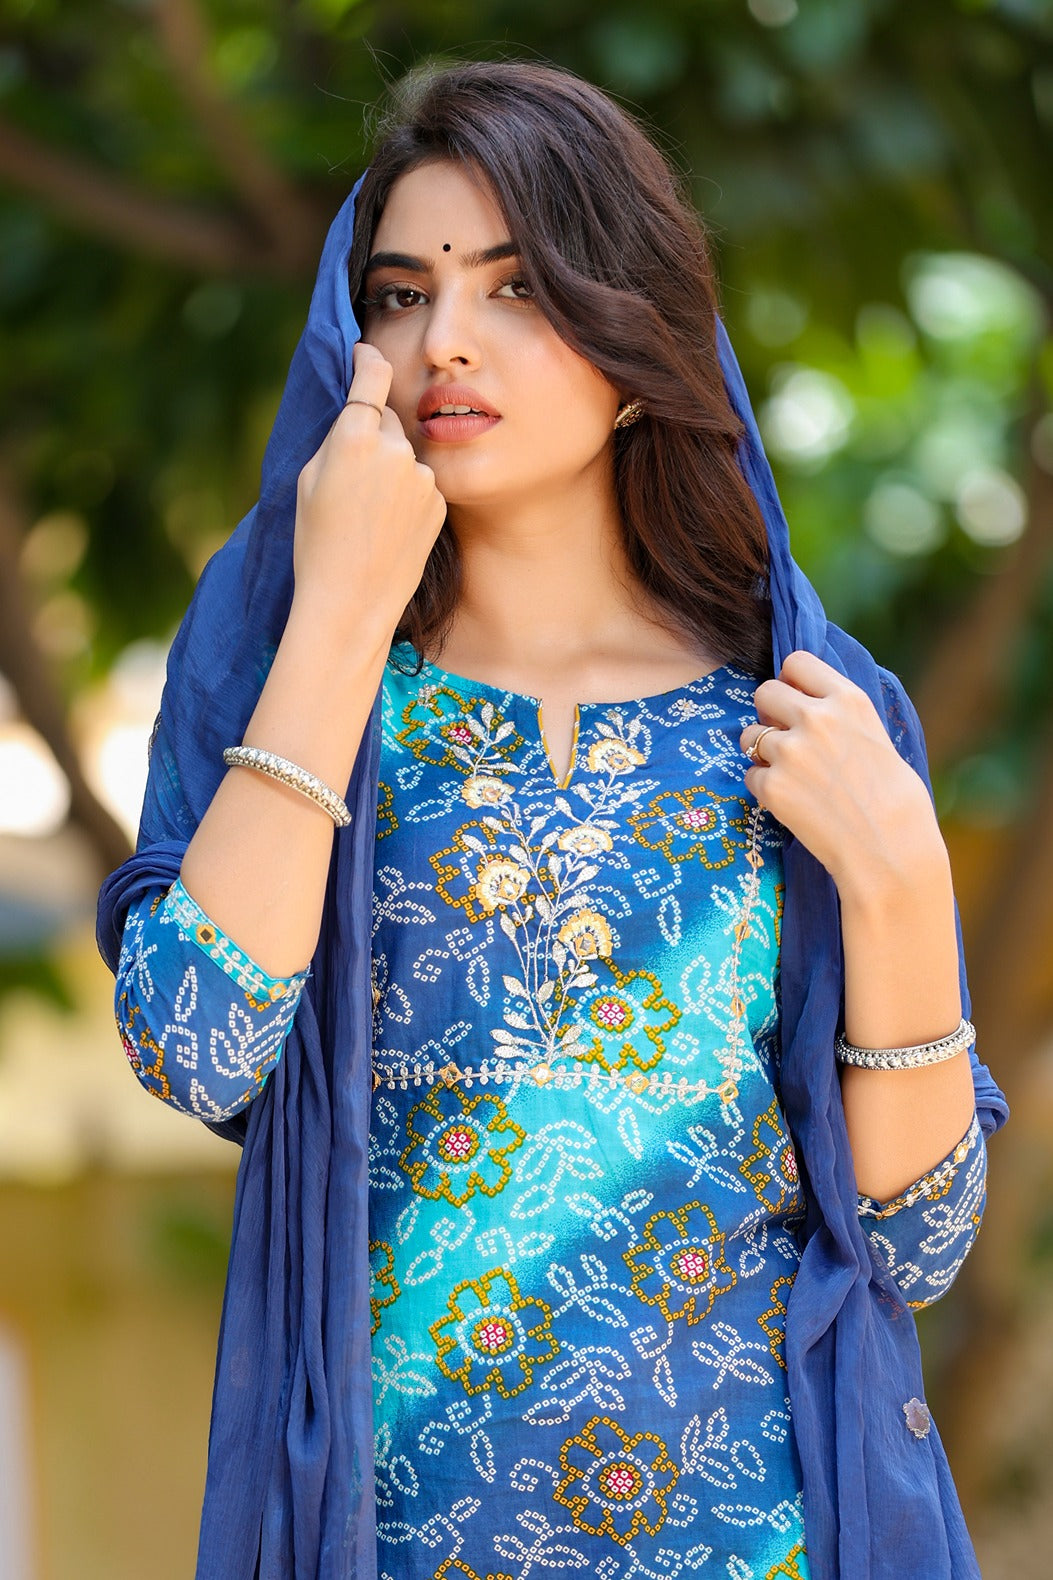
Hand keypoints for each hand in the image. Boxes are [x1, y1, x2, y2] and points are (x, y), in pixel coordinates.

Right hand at [292, 341, 446, 638]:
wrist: (351, 601)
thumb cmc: (317, 542)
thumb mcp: (308, 478)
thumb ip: (337, 435)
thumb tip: (357, 409)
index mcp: (355, 435)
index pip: (372, 373)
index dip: (367, 359)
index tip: (365, 354)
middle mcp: (395, 449)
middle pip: (387, 419)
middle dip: (372, 432)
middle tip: (352, 475)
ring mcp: (423, 476)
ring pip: (405, 454)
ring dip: (391, 469)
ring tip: (368, 513)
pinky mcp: (439, 501)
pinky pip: (421, 482)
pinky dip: (407, 494)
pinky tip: (388, 526)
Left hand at [739, 651, 944, 898]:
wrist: (891, 850)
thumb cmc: (894, 799)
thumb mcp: (875, 736)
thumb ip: (840, 714)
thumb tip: (804, 698)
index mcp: (848, 699)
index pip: (796, 662)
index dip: (791, 681)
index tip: (795, 700)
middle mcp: (817, 718)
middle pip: (764, 691)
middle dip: (769, 713)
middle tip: (784, 739)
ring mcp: (790, 751)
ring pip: (749, 735)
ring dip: (762, 753)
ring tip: (792, 777)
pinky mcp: (772, 786)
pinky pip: (751, 776)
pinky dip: (765, 790)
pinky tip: (794, 804)